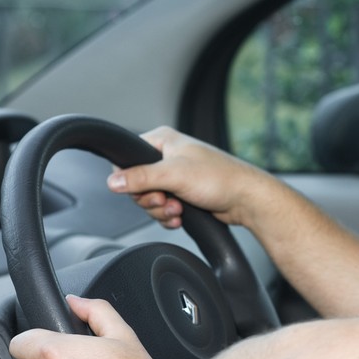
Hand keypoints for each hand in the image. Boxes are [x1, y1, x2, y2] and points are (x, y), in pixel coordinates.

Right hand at [107, 126, 264, 228]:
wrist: (246, 199)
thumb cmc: (220, 178)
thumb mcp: (175, 175)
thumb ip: (141, 177)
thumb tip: (112, 181)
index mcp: (162, 141)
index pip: (126, 159)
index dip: (130, 179)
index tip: (145, 188)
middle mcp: (167, 156)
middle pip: (136, 185)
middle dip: (150, 200)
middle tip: (167, 200)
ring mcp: (175, 176)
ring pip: (149, 200)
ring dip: (161, 210)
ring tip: (178, 209)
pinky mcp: (182, 194)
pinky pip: (162, 209)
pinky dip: (168, 216)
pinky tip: (181, 217)